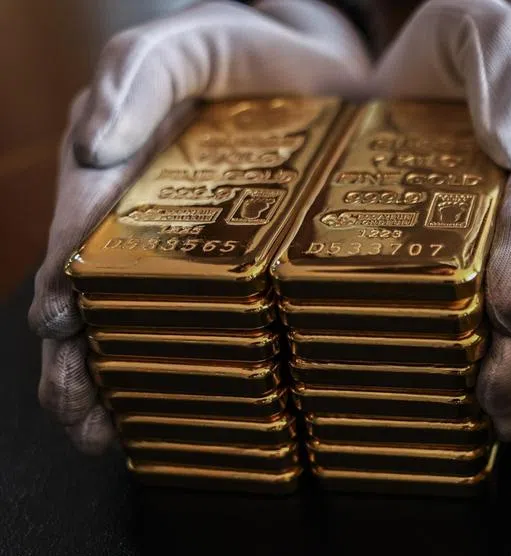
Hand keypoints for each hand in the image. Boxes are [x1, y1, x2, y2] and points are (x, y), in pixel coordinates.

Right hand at [28, 0, 369, 453]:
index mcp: (120, 175)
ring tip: (113, 437)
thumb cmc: (248, 50)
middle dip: (79, 362)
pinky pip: (216, 329)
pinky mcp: (249, 275)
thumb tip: (91, 147)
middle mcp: (148, 224)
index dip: (64, 283)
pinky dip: (194, 374)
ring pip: (146, 328)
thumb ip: (138, 72)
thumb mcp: (188, 44)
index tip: (59, 328)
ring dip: (123, 385)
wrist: (333, 66)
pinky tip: (189, 419)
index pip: (78, 235)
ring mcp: (198, 256)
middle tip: (82, 415)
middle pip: (98, 301)